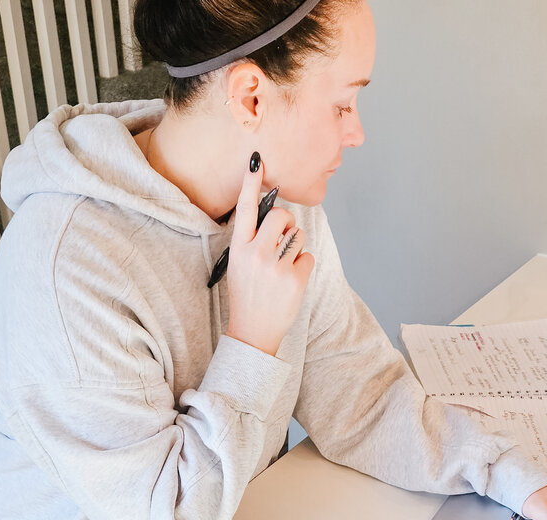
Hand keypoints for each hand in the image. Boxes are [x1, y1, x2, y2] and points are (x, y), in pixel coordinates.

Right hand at [226, 156, 314, 355]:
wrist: (252, 331)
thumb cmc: (247, 294)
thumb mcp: (238, 264)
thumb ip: (252, 239)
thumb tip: (274, 214)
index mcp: (239, 248)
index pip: (246, 209)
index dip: (251, 183)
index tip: (258, 161)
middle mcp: (256, 254)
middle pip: (281, 216)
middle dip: (286, 224)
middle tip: (281, 241)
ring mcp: (276, 267)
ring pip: (297, 236)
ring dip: (294, 248)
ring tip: (282, 268)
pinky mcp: (295, 279)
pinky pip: (308, 256)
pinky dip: (303, 267)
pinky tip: (290, 281)